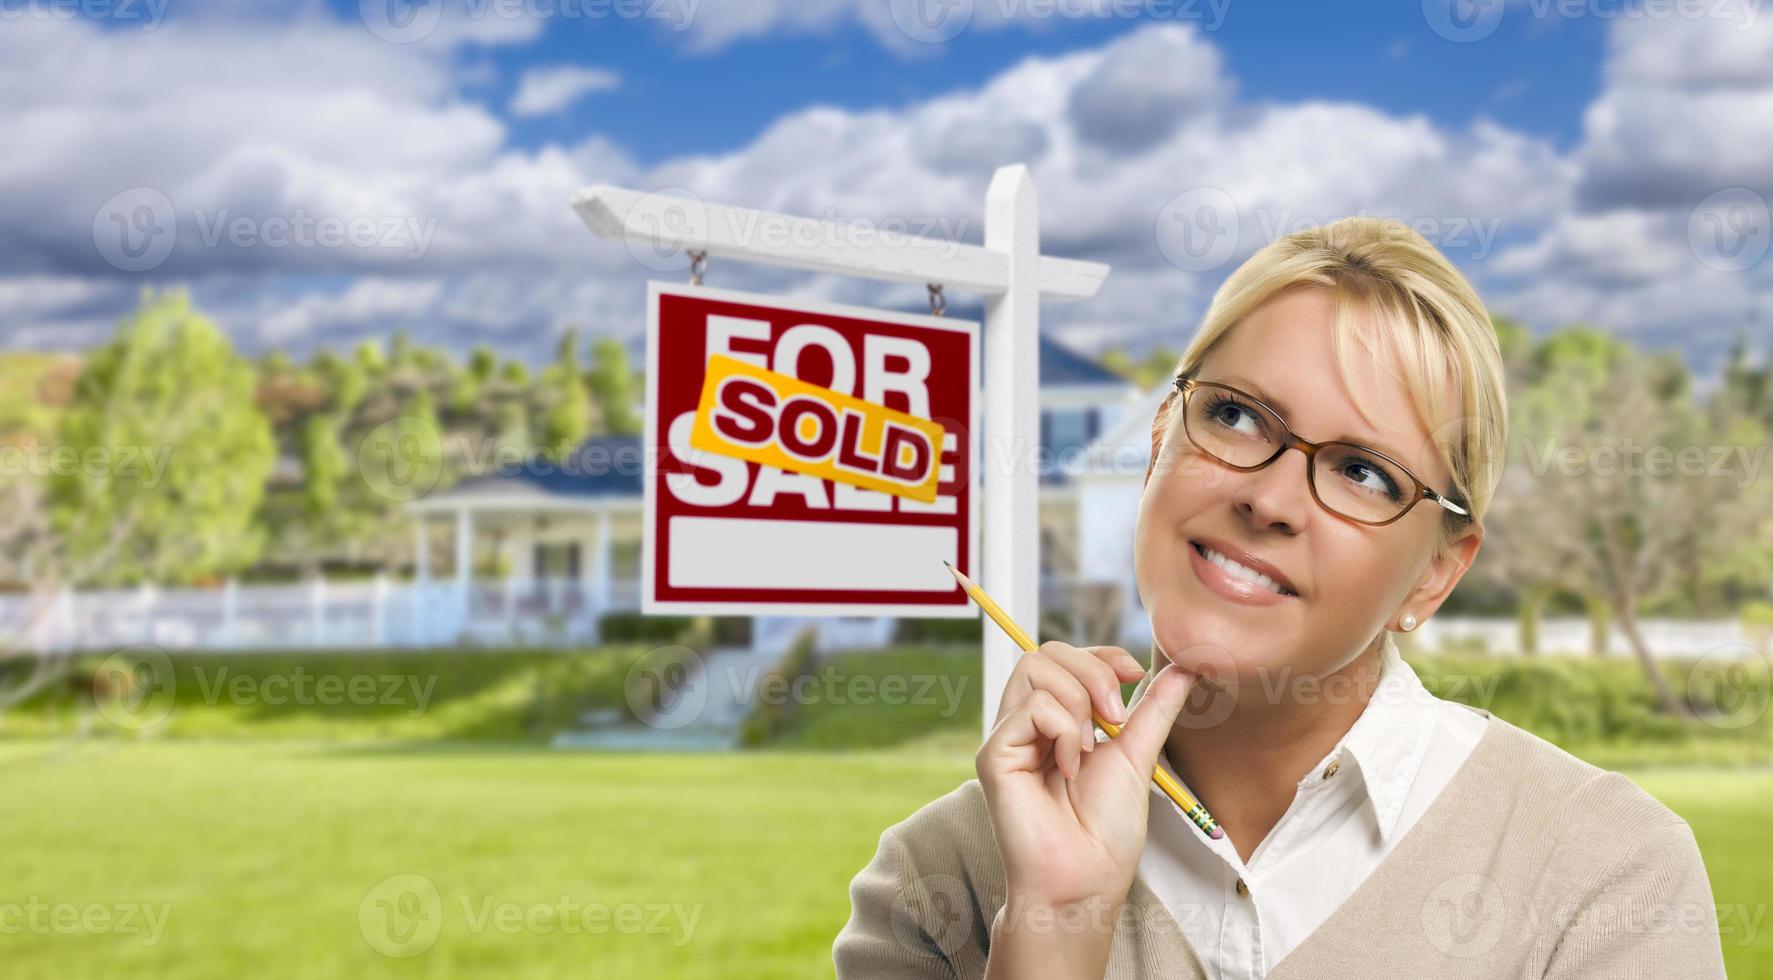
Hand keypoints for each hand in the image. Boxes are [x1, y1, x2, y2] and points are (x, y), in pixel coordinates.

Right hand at [976, 642, 1195, 910]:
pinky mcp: (995, 754)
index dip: (1100, 654)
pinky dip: (1063, 731)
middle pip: (1047, 652)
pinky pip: (1032, 707)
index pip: (1065, 657)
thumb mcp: (1137, 755)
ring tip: (1090, 748)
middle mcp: (1026, 724)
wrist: (1087, 880)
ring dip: (1079, 701)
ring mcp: (1008, 737)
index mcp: (1055, 722)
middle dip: (1093, 671)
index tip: (1134, 675)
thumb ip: (1154, 709)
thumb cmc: (1106, 832)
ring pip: (1035, 668)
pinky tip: (1068, 769)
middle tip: (1116, 719)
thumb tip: (1185, 668)